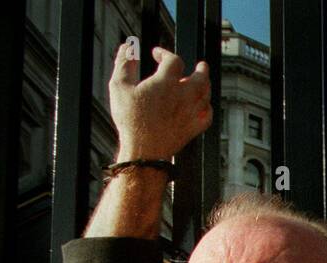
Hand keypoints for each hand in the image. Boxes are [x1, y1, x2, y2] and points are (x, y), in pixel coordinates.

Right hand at [109, 42, 211, 161]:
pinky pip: (207, 115)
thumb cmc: (130, 119)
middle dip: (201, 69)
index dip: (165, 53)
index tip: (157, 54)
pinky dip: (207, 107)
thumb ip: (124, 63)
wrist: (144, 150)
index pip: (173, 60)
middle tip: (201, 65)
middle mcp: (183, 96)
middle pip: (201, 77)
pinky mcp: (194, 128)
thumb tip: (127, 48)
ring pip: (206, 94)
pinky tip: (202, 105)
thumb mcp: (119, 86)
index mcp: (166, 83)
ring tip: (200, 81)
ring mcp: (191, 113)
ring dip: (204, 85)